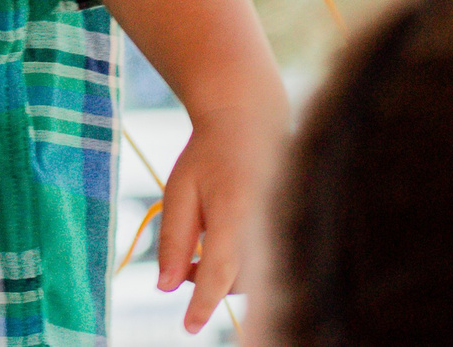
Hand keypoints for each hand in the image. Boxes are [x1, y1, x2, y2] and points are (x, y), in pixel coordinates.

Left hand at [155, 98, 287, 333]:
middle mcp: (265, 224)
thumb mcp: (179, 191)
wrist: (251, 125)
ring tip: (199, 254)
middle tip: (184, 269)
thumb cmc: (209, 157)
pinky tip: (222, 250)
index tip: (190, 326)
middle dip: (208, 288)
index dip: (204, 303)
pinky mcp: (287, 232)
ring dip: (224, 281)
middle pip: (239, 282)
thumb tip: (165, 287)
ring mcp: (280, 228)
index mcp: (234, 211)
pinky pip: (266, 266)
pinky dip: (241, 270)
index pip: (219, 270)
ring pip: (254, 279)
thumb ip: (174, 239)